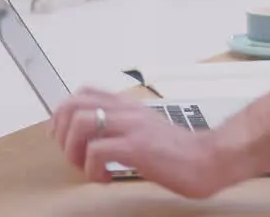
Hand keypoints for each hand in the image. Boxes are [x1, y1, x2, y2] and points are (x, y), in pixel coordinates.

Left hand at [48, 87, 232, 198]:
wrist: (208, 159)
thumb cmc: (179, 151)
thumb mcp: (147, 128)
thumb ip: (124, 126)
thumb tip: (97, 138)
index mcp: (128, 106)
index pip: (84, 92)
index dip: (64, 112)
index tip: (62, 135)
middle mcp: (127, 111)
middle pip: (74, 104)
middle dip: (61, 131)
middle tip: (71, 154)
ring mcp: (132, 127)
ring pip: (81, 123)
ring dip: (73, 150)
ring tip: (86, 167)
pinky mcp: (136, 147)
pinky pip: (97, 152)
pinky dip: (92, 170)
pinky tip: (105, 178)